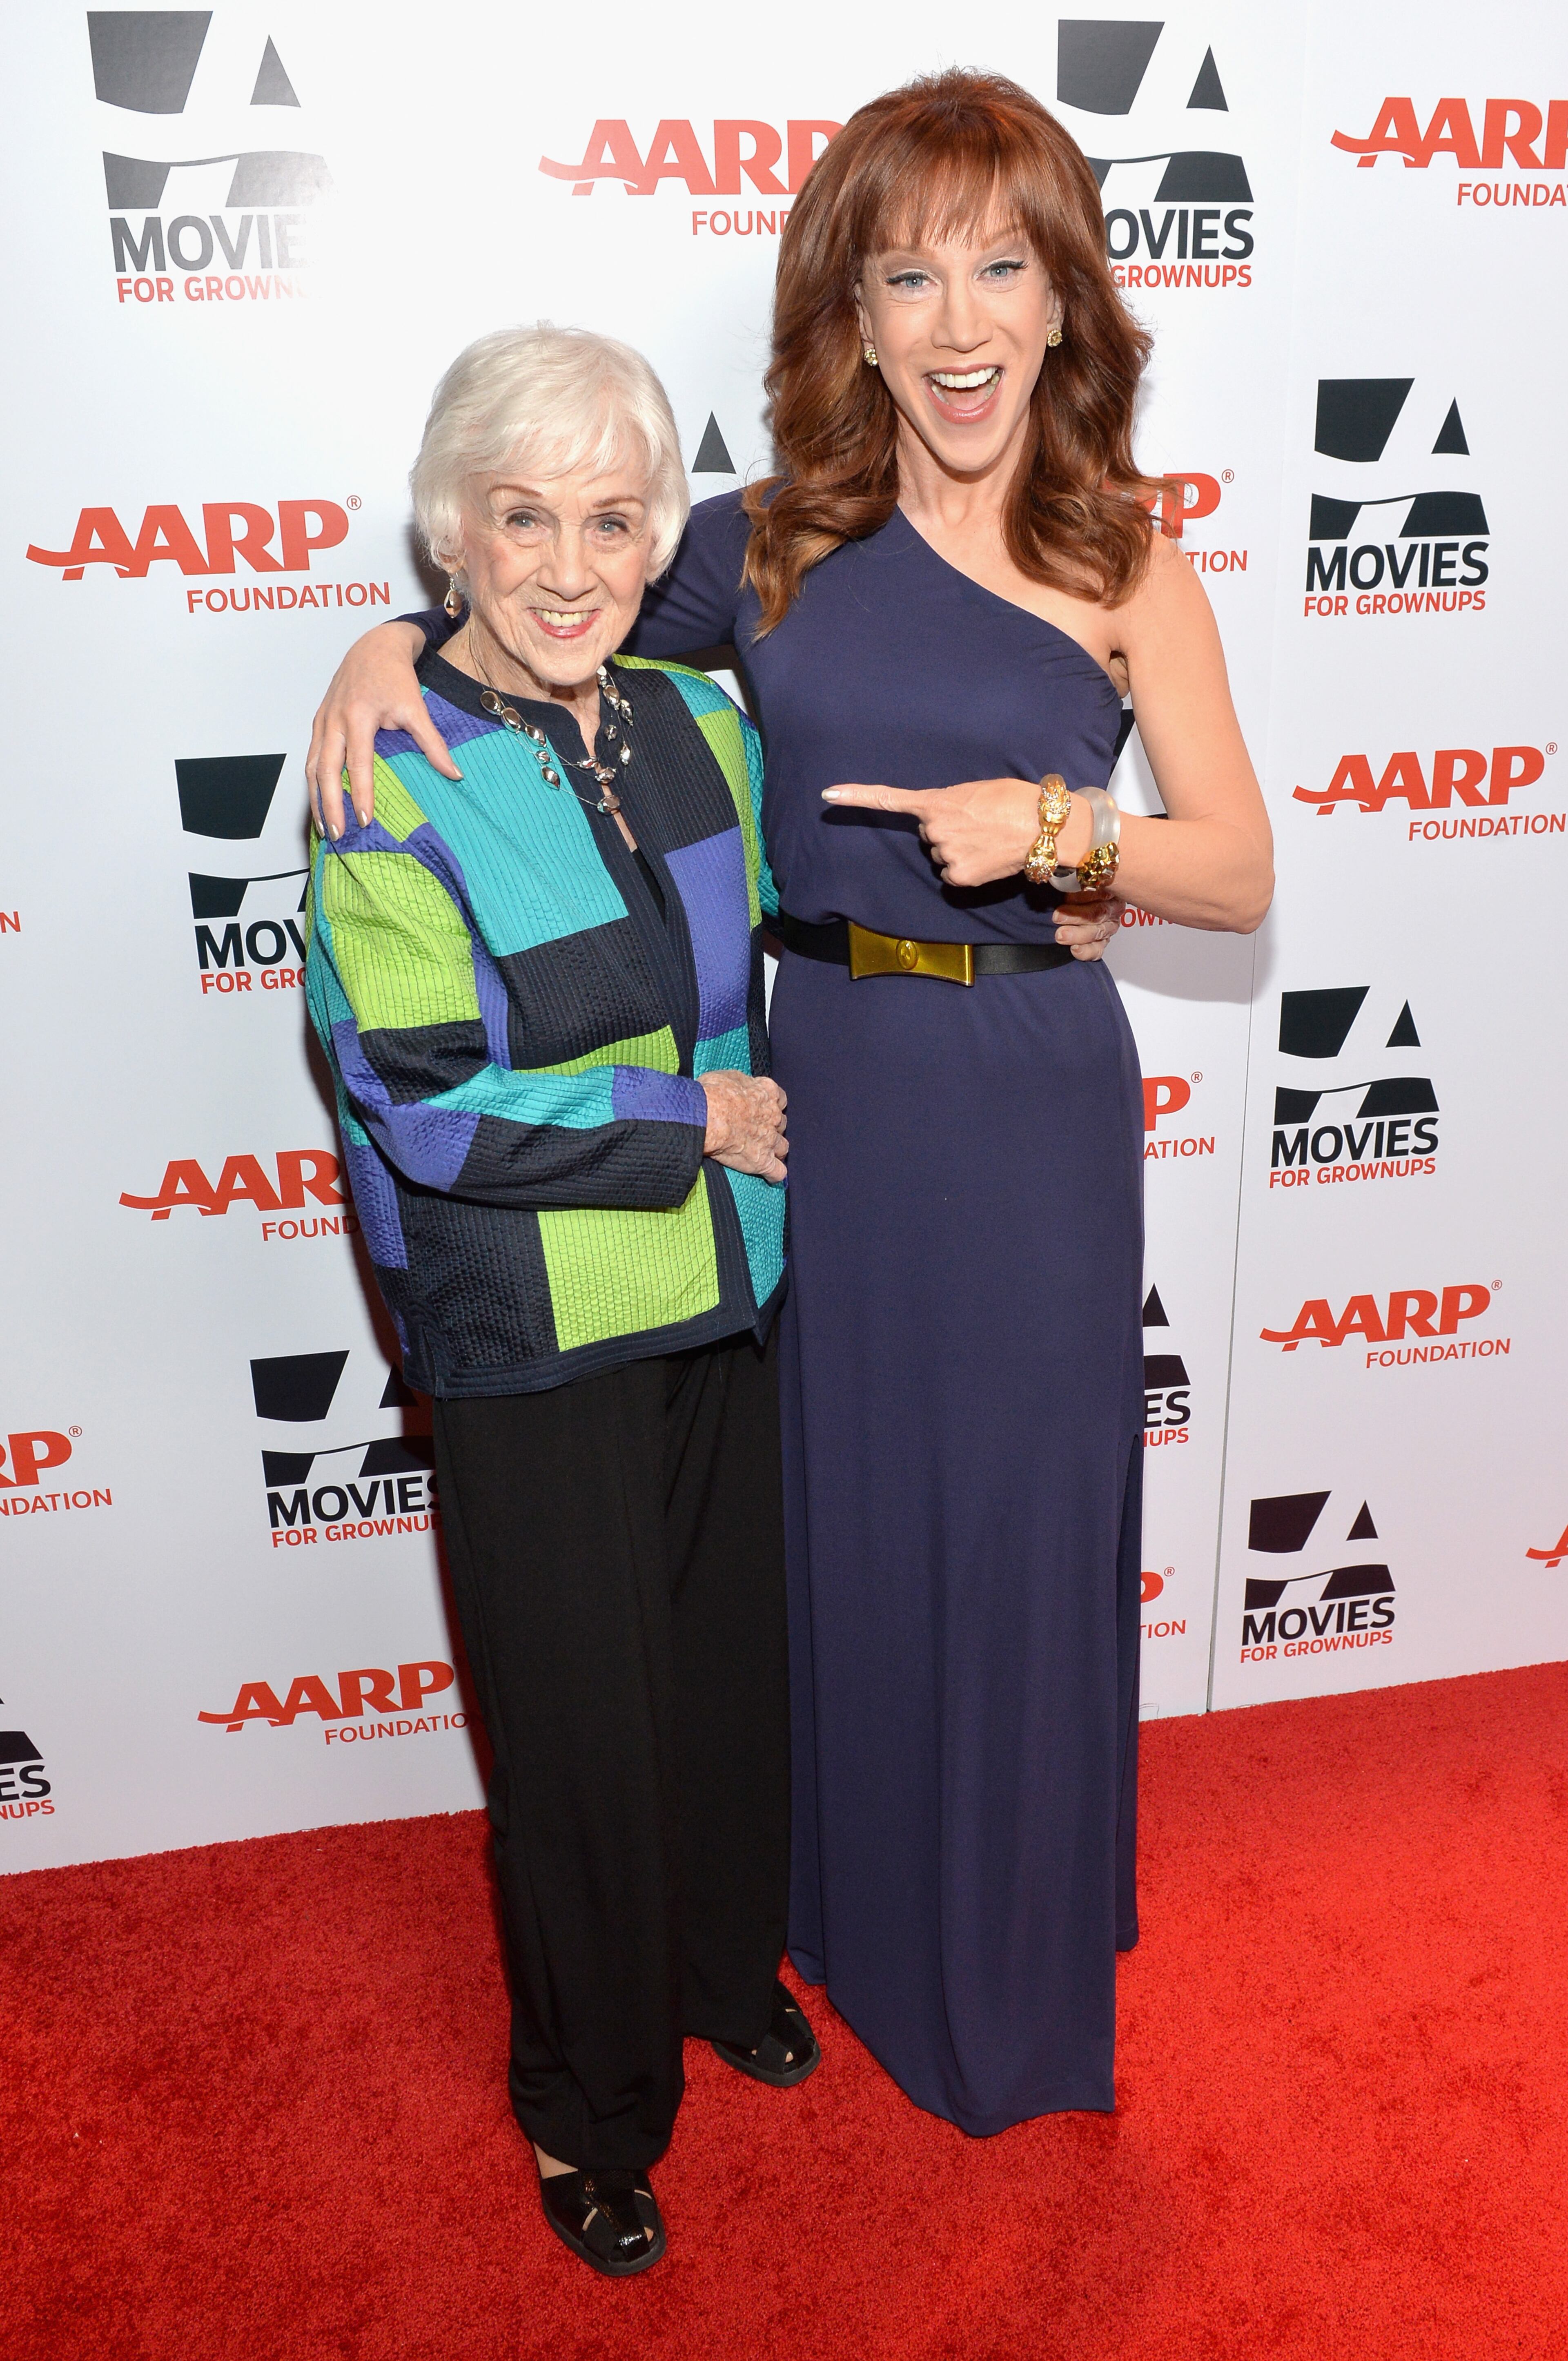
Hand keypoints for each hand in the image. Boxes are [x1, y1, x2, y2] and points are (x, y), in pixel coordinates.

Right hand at [305, 623, 457, 838]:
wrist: (374, 646)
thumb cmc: (395, 676)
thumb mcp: (416, 707)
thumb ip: (433, 743)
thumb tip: (454, 774)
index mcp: (358, 716)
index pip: (357, 764)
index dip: (360, 794)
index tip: (365, 821)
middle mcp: (334, 720)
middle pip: (325, 770)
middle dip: (330, 805)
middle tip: (338, 835)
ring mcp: (322, 721)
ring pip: (311, 766)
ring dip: (316, 799)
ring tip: (325, 827)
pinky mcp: (318, 722)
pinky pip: (310, 757)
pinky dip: (312, 783)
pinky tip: (320, 802)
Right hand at [701, 1071, 787, 1183]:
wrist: (709, 1116)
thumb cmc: (713, 1093)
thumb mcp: (728, 1076)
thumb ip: (741, 1083)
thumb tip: (740, 1087)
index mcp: (767, 1092)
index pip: (779, 1099)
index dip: (771, 1105)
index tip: (761, 1109)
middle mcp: (773, 1115)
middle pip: (781, 1124)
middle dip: (772, 1128)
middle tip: (757, 1132)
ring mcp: (770, 1140)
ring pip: (783, 1147)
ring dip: (776, 1150)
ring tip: (765, 1153)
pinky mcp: (763, 1161)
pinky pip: (778, 1172)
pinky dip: (775, 1174)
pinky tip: (769, 1176)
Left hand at [821, 777, 1091, 887]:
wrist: (1044, 827)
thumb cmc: (1016, 801)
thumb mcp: (977, 791)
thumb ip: (951, 803)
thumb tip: (946, 819)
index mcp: (936, 802)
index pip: (888, 798)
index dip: (856, 796)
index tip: (827, 794)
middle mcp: (934, 830)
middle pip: (928, 834)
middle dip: (948, 829)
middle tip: (978, 822)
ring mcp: (945, 855)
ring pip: (941, 855)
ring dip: (959, 848)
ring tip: (987, 838)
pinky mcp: (958, 877)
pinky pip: (952, 874)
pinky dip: (967, 868)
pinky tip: (987, 857)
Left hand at [1051, 889, 1123, 960]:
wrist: (1068, 910)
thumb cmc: (1072, 893)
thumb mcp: (1073, 884)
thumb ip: (1072, 882)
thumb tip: (1063, 881)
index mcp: (1109, 889)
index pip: (1100, 891)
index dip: (1083, 895)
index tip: (1066, 897)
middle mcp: (1112, 909)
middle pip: (1099, 912)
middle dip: (1077, 915)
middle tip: (1058, 917)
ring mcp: (1109, 927)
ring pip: (1097, 932)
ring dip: (1078, 934)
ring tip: (1061, 935)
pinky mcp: (1102, 943)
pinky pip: (1097, 950)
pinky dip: (1086, 951)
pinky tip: (1075, 950)